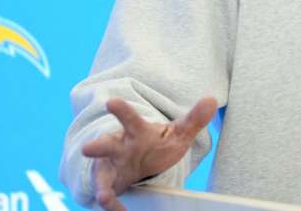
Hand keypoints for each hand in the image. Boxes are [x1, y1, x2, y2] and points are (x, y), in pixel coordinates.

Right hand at [81, 96, 218, 210]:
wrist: (137, 161)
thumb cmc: (156, 144)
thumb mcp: (178, 132)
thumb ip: (194, 119)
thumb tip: (212, 100)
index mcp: (136, 131)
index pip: (129, 119)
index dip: (121, 110)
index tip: (112, 102)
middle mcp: (118, 147)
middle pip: (105, 145)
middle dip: (97, 146)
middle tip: (88, 148)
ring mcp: (110, 166)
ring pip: (101, 174)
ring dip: (101, 185)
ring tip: (103, 197)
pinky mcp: (108, 183)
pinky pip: (108, 194)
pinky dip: (112, 203)